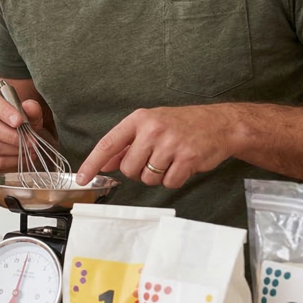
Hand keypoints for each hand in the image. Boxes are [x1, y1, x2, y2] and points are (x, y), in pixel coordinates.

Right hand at [0, 88, 47, 173]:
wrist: (5, 130)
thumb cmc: (15, 118)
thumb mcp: (26, 111)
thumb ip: (31, 108)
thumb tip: (30, 107)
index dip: (6, 113)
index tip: (20, 121)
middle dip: (14, 137)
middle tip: (31, 141)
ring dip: (14, 151)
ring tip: (28, 150)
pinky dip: (10, 161)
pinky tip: (22, 158)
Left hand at [76, 104, 235, 188]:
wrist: (220, 123)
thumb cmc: (181, 124)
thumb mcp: (149, 126)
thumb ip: (126, 144)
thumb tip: (104, 163)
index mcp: (139, 120)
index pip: (108, 144)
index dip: (92, 163)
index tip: (82, 177)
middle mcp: (153, 130)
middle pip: (128, 168)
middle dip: (138, 171)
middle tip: (153, 159)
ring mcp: (171, 144)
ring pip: (147, 178)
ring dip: (157, 175)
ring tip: (170, 159)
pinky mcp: (188, 158)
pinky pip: (169, 183)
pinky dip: (173, 179)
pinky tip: (181, 165)